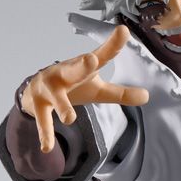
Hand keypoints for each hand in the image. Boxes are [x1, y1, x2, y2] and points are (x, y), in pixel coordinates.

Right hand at [21, 25, 148, 152]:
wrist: (33, 91)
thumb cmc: (71, 87)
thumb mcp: (97, 90)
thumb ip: (120, 93)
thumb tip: (147, 96)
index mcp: (82, 68)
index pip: (102, 56)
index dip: (113, 45)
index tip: (123, 32)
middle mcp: (65, 73)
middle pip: (75, 69)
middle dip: (82, 64)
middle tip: (91, 59)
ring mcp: (49, 89)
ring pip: (57, 97)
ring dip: (63, 106)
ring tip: (70, 119)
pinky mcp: (37, 104)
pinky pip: (43, 121)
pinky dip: (45, 134)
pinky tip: (47, 148)